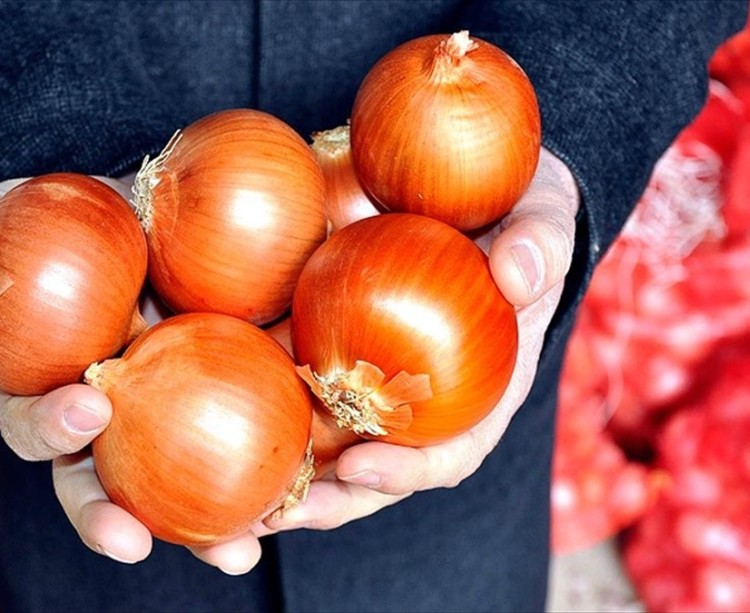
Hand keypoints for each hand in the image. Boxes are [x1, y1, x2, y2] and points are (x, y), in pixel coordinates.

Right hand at [0, 176, 263, 573]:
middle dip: (102, 516)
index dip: (48, 426)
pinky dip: (268, 497)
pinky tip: (299, 506)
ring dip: (197, 539)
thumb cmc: (90, 216)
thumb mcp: (35, 201)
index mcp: (47, 385)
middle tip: (130, 534)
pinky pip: (243, 472)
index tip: (87, 407)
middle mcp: (101, 425)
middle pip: (89, 487)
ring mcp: (159, 433)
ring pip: (169, 503)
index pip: (33, 421)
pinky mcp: (222, 426)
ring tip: (234, 554)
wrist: (170, 214)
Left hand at [263, 147, 579, 532]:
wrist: (468, 190)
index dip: (411, 470)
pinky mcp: (329, 350)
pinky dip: (256, 409)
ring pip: (327, 447)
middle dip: (331, 502)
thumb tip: (519, 272)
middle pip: (376, 472)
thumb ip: (539, 242)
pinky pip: (292, 388)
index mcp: (478, 395)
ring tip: (235, 504)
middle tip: (281, 515)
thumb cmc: (514, 214)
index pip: (452, 452)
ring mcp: (372, 384)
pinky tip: (207, 414)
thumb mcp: (542, 216)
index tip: (363, 466)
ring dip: (286, 479)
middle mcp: (419, 406)